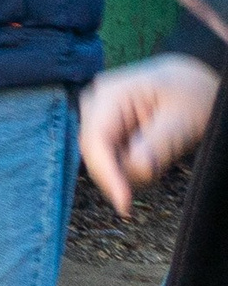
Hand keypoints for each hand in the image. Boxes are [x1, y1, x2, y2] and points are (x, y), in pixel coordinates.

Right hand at [80, 52, 219, 215]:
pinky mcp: (102, 127)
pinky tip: (150, 151)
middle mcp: (94, 103)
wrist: (191, 81)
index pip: (96, 143)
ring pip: (101, 161)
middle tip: (161, 166)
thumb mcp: (183, 120)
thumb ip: (158, 145)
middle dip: (124, 173)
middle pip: (95, 155)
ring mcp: (95, 115)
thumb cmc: (191, 94)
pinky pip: (108, 158)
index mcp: (110, 95)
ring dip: (129, 170)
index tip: (125, 204)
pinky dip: (130, 165)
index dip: (107, 176)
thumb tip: (136, 171)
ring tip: (161, 152)